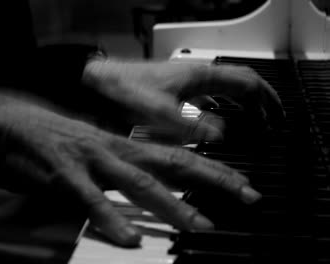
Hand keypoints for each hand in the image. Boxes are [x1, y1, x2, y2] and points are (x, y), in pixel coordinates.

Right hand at [0, 90, 261, 246]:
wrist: (8, 122)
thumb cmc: (49, 137)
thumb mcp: (90, 149)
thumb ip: (115, 167)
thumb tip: (137, 186)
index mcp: (120, 143)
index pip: (175, 154)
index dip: (210, 166)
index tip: (238, 180)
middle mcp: (113, 149)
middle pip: (172, 163)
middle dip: (212, 178)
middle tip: (245, 193)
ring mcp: (91, 162)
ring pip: (139, 183)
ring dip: (172, 204)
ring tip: (200, 224)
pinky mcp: (65, 176)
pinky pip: (92, 201)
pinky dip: (112, 220)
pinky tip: (130, 238)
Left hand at [83, 59, 284, 142]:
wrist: (97, 82)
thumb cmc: (122, 89)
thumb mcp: (157, 111)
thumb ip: (188, 124)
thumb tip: (219, 135)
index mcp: (198, 75)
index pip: (246, 80)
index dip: (266, 97)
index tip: (276, 115)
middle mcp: (195, 75)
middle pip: (239, 83)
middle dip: (259, 101)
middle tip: (270, 121)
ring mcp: (185, 81)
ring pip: (224, 88)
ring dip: (242, 103)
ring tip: (252, 121)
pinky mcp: (174, 90)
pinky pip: (207, 94)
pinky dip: (221, 105)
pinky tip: (216, 119)